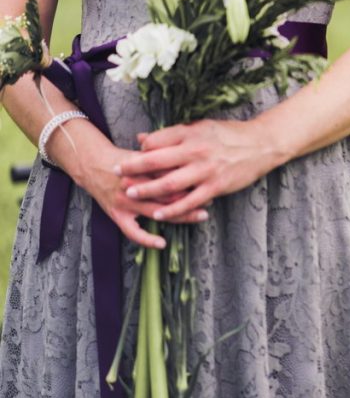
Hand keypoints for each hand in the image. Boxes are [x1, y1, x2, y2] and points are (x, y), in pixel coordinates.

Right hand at [72, 142, 207, 248]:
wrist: (92, 163)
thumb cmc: (125, 159)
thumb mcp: (144, 154)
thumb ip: (165, 157)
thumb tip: (191, 157)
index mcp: (142, 169)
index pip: (171, 175)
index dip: (191, 180)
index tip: (208, 182)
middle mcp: (134, 186)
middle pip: (168, 194)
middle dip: (191, 199)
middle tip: (210, 201)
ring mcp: (125, 202)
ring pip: (157, 211)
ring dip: (181, 215)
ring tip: (200, 216)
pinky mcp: (116, 215)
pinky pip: (132, 232)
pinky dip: (146, 239)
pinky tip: (162, 243)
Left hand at [115, 119, 283, 220]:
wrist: (261, 145)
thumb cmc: (230, 134)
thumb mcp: (201, 127)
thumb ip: (172, 134)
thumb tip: (142, 139)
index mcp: (190, 135)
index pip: (157, 142)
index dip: (139, 151)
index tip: (125, 158)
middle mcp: (196, 152)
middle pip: (157, 161)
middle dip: (133, 169)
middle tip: (114, 174)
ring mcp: (206, 171)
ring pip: (170, 183)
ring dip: (147, 190)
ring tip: (130, 194)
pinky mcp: (216, 187)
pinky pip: (190, 201)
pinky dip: (173, 210)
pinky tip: (160, 215)